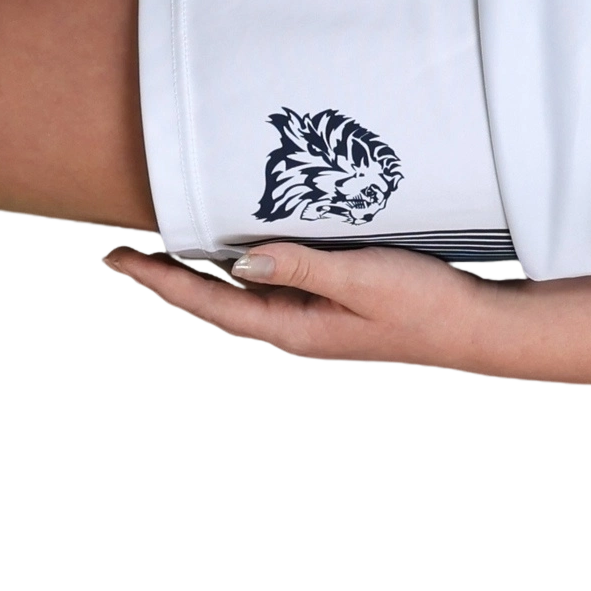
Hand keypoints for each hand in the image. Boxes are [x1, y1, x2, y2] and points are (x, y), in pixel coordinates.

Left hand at [101, 240, 542, 381]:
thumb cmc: (424, 302)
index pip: (210, 304)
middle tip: (119, 258)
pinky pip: (262, 296)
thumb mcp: (364, 277)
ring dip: (193, 282)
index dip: (161, 280)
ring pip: (233, 304)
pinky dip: (231, 280)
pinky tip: (228, 267)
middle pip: (212, 308)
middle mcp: (293, 332)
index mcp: (294, 329)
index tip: (121, 259)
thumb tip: (242, 264)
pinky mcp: (328, 313)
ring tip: (157, 262)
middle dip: (164, 282)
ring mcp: (310, 326)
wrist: (472, 326)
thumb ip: (303, 267)